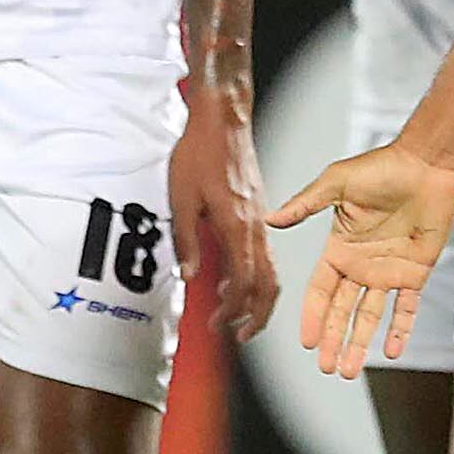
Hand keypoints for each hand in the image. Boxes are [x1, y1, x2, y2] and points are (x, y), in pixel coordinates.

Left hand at [171, 87, 278, 340]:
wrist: (223, 118)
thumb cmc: (200, 151)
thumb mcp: (181, 198)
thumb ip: (186, 240)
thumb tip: (190, 275)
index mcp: (237, 226)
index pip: (243, 282)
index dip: (232, 310)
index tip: (217, 324)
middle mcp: (255, 226)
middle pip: (268, 284)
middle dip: (257, 315)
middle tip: (240, 335)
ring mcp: (261, 219)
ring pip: (271, 270)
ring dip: (258, 298)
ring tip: (239, 315)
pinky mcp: (259, 210)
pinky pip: (265, 252)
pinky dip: (256, 275)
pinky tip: (234, 277)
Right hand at [269, 142, 453, 380]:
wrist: (425, 164)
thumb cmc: (381, 167)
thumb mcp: (337, 183)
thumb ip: (305, 204)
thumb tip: (270, 220)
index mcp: (338, 248)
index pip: (320, 291)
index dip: (313, 317)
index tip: (307, 343)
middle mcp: (360, 265)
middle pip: (342, 311)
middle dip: (333, 341)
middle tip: (327, 368)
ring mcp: (388, 271)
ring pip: (370, 316)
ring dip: (359, 344)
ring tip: (349, 371)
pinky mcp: (415, 272)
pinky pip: (407, 308)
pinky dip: (400, 330)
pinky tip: (392, 353)